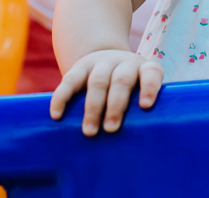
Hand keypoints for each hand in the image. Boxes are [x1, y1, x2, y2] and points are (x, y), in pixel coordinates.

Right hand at [49, 49, 164, 135]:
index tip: (146, 106)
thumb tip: (138, 148)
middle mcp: (123, 63)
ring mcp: (101, 63)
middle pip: (122, 81)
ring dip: (93, 107)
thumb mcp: (136, 92)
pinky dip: (62, 98)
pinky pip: (70, 80)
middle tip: (111, 129)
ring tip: (90, 131)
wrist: (104, 59)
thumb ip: (139, 112)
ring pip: (98, 82)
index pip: (151, 73)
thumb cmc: (126, 90)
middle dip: (116, 106)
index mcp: (142, 69)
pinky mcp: (80, 67)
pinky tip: (57, 115)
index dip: (150, 88)